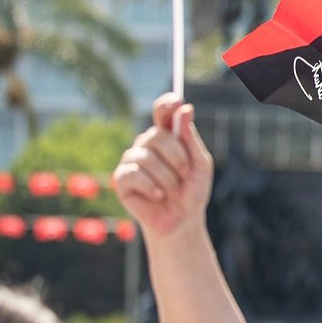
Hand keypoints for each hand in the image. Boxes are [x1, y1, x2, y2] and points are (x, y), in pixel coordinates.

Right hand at [112, 93, 213, 238]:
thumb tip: (184, 109)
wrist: (181, 220)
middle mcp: (147, 144)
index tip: (175, 101)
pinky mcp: (121, 179)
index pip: (163, 111)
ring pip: (146, 157)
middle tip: (185, 175)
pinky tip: (157, 196)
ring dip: (167, 178)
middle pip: (156, 135)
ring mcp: (132, 160)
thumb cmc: (192, 191)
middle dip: (177, 158)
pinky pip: (133, 174)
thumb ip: (191, 138)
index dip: (166, 104)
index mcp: (167, 136)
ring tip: (172, 191)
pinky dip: (150, 186)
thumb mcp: (200, 164)